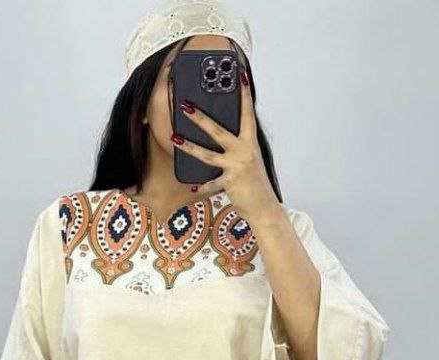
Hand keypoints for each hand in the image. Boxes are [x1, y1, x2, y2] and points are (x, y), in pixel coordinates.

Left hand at [173, 71, 278, 222]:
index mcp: (250, 141)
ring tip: (175, 137)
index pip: (247, 113)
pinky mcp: (231, 182)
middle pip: (218, 130)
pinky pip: (212, 183)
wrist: (263, 206)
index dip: (244, 94)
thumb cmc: (254, 181)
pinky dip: (203, 187)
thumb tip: (217, 134)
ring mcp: (237, 166)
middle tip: (185, 105)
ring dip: (189, 146)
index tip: (240, 74)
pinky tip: (193, 189)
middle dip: (200, 118)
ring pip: (208, 154)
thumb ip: (237, 146)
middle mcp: (244, 150)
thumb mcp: (249, 159)